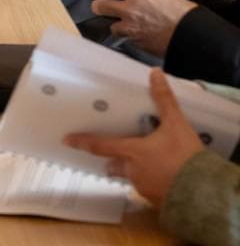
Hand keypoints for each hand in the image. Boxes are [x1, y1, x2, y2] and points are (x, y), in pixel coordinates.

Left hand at [65, 69, 202, 205]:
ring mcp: (144, 188)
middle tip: (114, 155)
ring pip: (131, 178)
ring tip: (146, 164)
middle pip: (113, 166)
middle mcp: (132, 171)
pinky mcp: (157, 201)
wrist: (205, 192)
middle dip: (112, 161)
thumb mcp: (176, 125)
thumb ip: (164, 100)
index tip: (67, 141)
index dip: (83, 142)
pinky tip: (163, 178)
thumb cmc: (186, 157)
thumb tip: (154, 73)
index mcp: (132, 152)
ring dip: (134, 172)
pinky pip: (148, 190)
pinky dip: (152, 183)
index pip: (100, 146)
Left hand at [90, 0, 197, 57]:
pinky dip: (130, 37)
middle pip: (99, 5)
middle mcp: (130, 9)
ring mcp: (130, 28)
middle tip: (106, 6)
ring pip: (111, 26)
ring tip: (127, 25)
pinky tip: (140, 35)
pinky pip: (125, 39)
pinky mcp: (135, 43)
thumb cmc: (185, 14)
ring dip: (118, 25)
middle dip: (101, 6)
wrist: (194, 37)